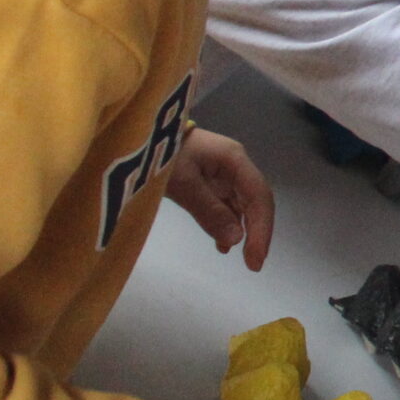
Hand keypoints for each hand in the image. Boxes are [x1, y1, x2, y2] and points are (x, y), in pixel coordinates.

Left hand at [166, 129, 275, 270]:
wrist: (137, 135)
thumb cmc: (161, 154)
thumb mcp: (183, 183)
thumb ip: (210, 211)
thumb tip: (237, 240)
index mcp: (235, 160)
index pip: (259, 196)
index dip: (262, 228)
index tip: (256, 258)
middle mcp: (234, 166)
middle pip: (254, 201)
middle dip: (256, 231)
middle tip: (253, 264)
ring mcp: (221, 173)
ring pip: (241, 205)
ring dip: (241, 229)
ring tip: (237, 255)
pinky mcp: (207, 180)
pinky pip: (224, 205)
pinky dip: (225, 224)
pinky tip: (221, 244)